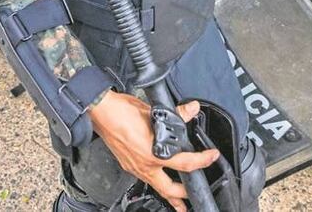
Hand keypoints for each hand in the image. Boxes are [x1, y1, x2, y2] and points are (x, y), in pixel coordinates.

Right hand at [88, 92, 218, 211]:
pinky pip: (145, 178)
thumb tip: (191, 109)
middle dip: (181, 198)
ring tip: (176, 201)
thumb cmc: (121, 112)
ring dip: (168, 193)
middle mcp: (144, 165)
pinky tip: (157, 177)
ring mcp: (134, 167)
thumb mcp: (153, 112)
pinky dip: (155, 181)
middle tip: (191, 199)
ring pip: (155, 186)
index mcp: (153, 154)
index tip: (212, 157)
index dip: (202, 161)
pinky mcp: (127, 164)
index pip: (185, 163)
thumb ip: (176, 114)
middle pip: (168, 189)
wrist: (100, 112)